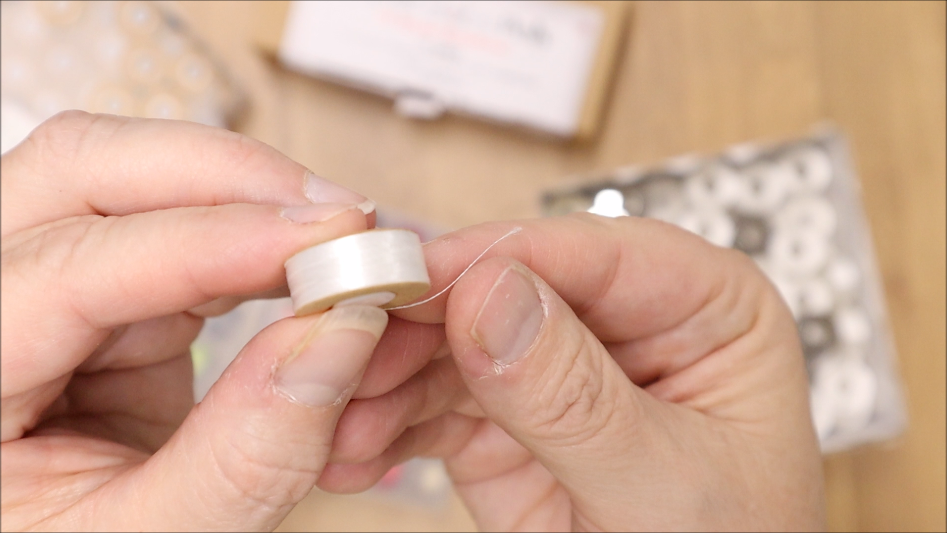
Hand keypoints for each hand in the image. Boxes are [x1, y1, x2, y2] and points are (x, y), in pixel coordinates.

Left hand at [1, 111, 388, 530]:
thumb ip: (246, 455)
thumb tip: (342, 332)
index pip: (68, 267)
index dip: (210, 242)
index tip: (328, 243)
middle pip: (82, 170)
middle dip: (228, 178)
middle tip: (338, 220)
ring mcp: (36, 280)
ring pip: (132, 175)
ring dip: (247, 193)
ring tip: (338, 238)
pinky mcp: (100, 285)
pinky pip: (174, 219)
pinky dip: (248, 229)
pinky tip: (303, 258)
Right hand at [321, 216, 824, 530]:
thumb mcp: (663, 485)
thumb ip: (575, 395)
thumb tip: (489, 292)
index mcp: (704, 308)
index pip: (596, 253)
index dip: (500, 255)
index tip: (419, 276)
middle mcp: (624, 326)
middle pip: (508, 287)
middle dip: (423, 326)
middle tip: (350, 348)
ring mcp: (557, 370)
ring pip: (455, 344)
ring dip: (388, 380)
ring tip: (340, 420)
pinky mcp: (505, 420)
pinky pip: (433, 405)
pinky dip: (386, 425)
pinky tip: (352, 449)